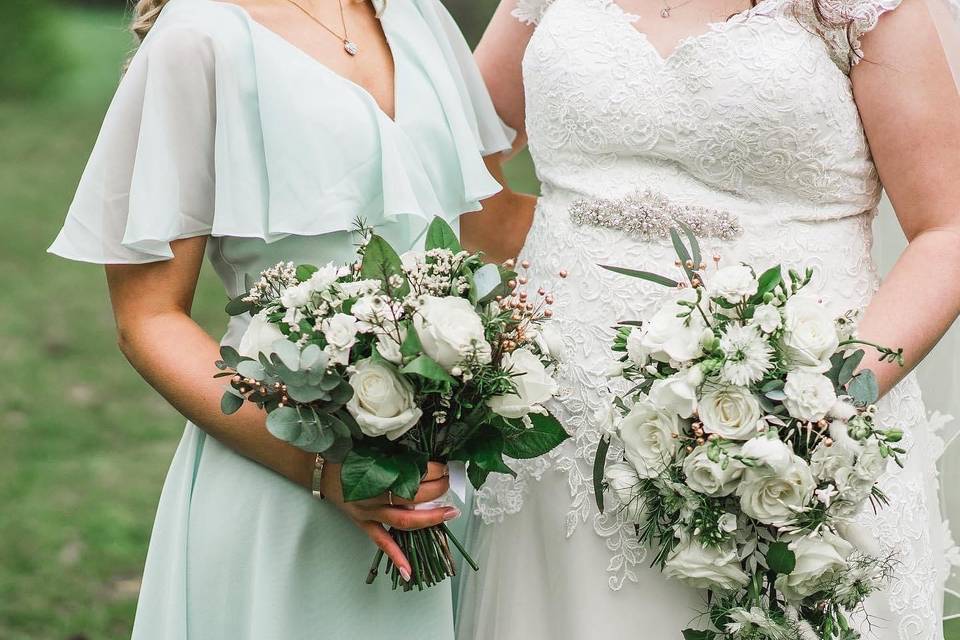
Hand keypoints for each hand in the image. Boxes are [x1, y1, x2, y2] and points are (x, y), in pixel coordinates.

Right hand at [320, 461, 458, 580]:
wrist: (320, 469)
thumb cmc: (347, 455)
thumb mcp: (372, 449)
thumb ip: (395, 455)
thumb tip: (424, 458)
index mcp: (377, 473)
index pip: (412, 473)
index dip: (432, 470)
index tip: (443, 466)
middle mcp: (375, 495)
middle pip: (413, 496)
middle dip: (436, 490)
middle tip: (448, 483)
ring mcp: (369, 513)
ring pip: (403, 520)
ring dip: (429, 519)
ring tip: (449, 514)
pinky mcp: (363, 523)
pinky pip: (381, 542)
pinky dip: (396, 556)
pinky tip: (409, 571)